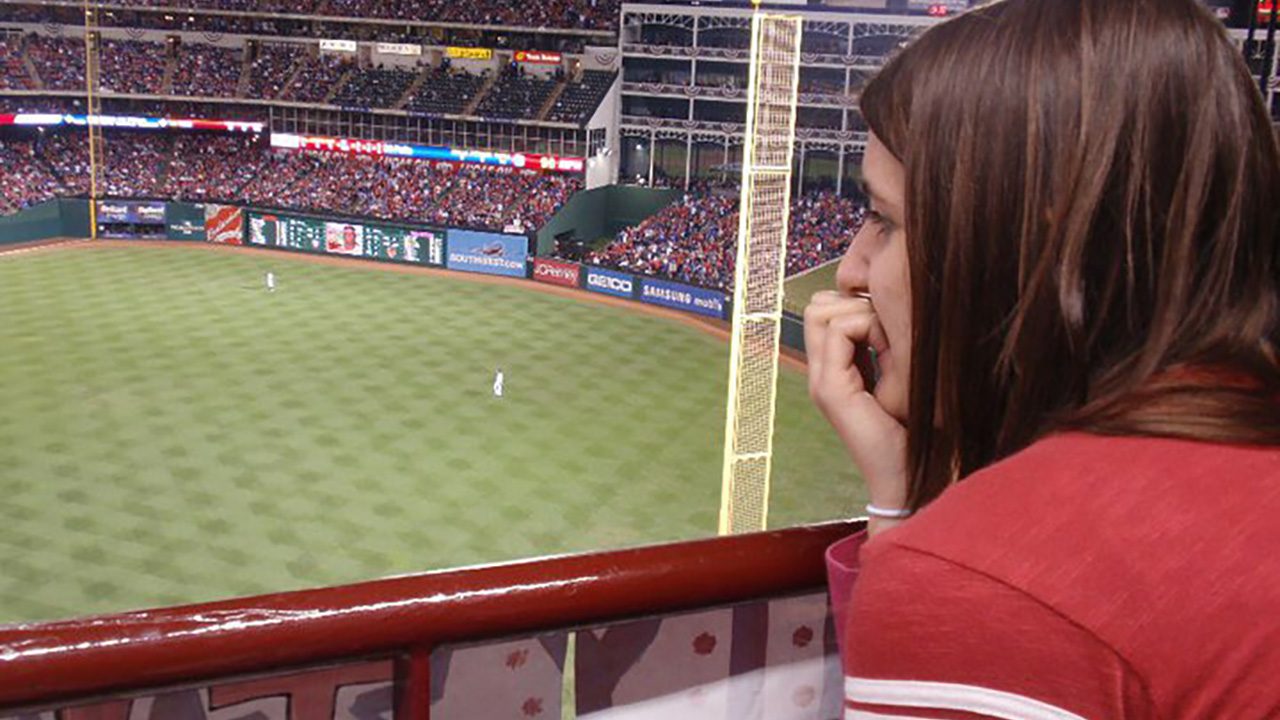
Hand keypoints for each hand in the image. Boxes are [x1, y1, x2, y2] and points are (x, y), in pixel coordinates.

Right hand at [804, 291, 908, 534]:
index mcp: (833, 371)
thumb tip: (882, 304)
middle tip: (888, 330)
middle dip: (854, 303)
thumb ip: (883, 344)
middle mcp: (820, 374)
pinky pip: (839, 331)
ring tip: (889, 342)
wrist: (907, 476)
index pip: (823, 311)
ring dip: (862, 314)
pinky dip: (868, 328)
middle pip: (817, 307)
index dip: (856, 305)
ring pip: (822, 312)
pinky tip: (891, 351)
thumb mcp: (898, 374)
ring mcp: (821, 382)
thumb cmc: (913, 430)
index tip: (890, 329)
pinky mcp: (831, 389)